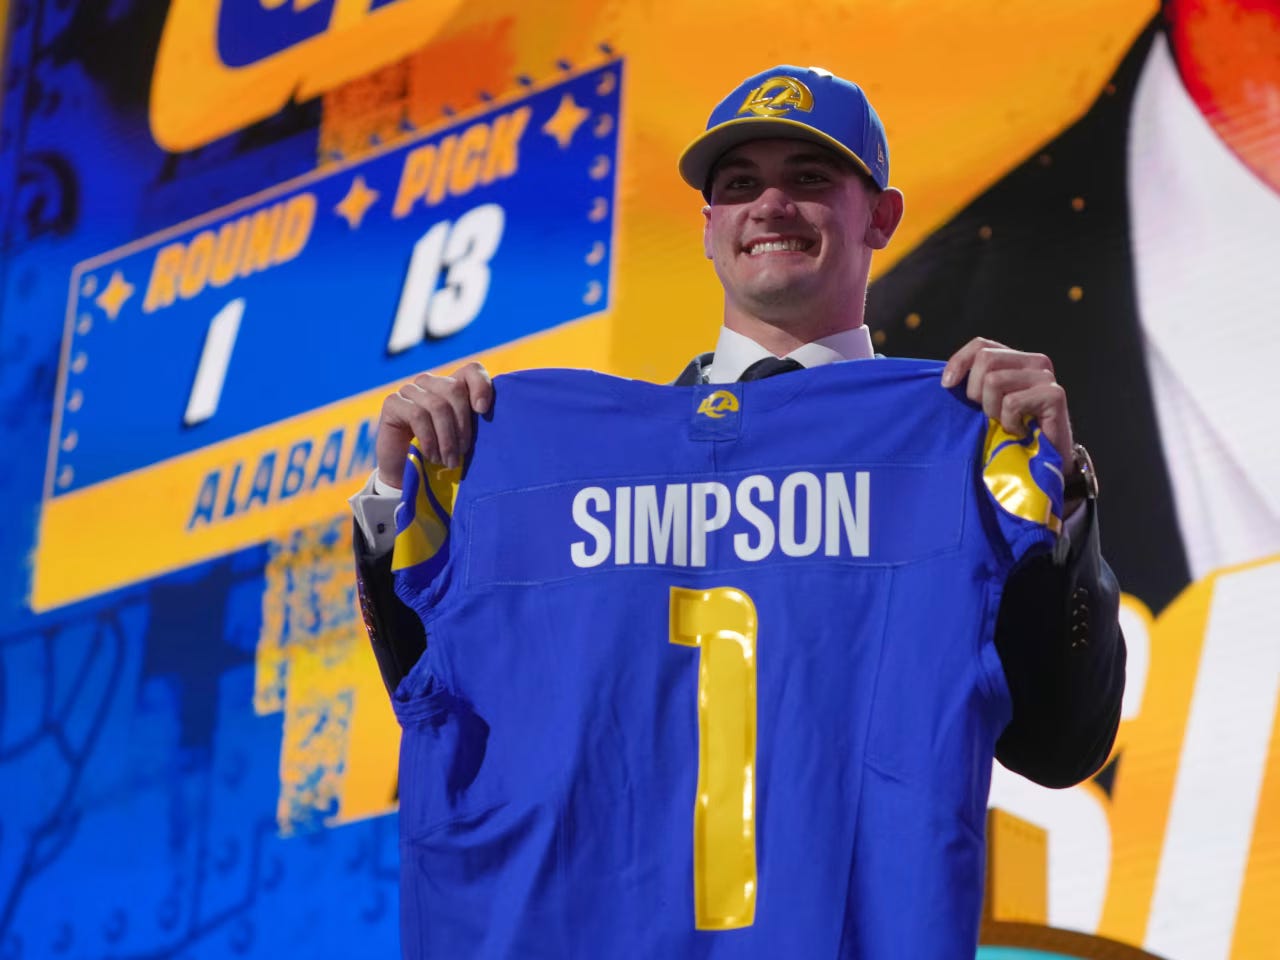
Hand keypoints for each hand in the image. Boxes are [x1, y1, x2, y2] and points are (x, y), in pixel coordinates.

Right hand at [376, 361, 493, 486]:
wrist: (409, 473)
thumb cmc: (442, 455)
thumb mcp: (464, 439)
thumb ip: (476, 422)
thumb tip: (485, 410)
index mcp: (453, 386)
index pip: (472, 370)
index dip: (481, 386)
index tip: (483, 411)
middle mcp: (431, 382)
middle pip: (454, 389)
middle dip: (462, 425)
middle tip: (463, 452)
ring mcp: (410, 390)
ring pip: (437, 405)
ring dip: (446, 439)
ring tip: (448, 460)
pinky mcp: (393, 402)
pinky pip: (417, 415)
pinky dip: (429, 439)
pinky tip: (432, 455)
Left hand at [941, 337, 1079, 512]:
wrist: (1042, 462)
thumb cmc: (1010, 433)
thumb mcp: (986, 404)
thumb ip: (973, 385)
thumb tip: (945, 379)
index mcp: (1015, 360)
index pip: (981, 345)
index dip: (959, 361)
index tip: (946, 385)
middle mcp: (1034, 361)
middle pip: (985, 359)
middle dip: (975, 391)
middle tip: (988, 414)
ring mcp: (1045, 376)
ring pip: (994, 380)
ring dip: (992, 410)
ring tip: (1005, 423)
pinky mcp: (1054, 394)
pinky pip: (1011, 402)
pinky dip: (1008, 422)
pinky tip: (1019, 431)